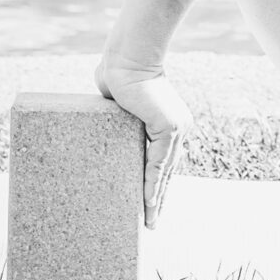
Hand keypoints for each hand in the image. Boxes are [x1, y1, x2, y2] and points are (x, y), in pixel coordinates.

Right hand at [93, 55, 192, 226]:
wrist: (125, 57)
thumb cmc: (118, 70)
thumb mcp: (117, 103)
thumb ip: (116, 114)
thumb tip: (102, 115)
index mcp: (167, 123)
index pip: (163, 160)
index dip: (157, 183)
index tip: (151, 204)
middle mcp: (177, 127)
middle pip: (167, 171)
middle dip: (159, 198)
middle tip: (151, 222)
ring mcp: (176, 128)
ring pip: (164, 172)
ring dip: (156, 199)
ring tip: (149, 221)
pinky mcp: (169, 127)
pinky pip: (158, 164)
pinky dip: (153, 184)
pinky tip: (148, 204)